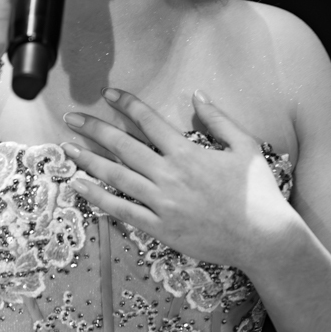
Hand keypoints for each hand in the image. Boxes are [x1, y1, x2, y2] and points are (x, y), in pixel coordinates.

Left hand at [61, 88, 296, 271]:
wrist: (263, 238)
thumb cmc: (257, 192)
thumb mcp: (245, 147)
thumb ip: (219, 119)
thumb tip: (197, 94)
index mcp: (188, 152)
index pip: (149, 121)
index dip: (126, 104)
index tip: (107, 93)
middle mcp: (169, 175)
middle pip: (122, 146)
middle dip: (94, 129)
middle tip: (71, 117)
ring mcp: (162, 203)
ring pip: (116, 177)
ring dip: (89, 160)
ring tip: (66, 148)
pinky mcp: (160, 228)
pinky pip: (122, 210)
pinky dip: (98, 197)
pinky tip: (79, 185)